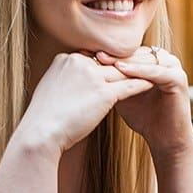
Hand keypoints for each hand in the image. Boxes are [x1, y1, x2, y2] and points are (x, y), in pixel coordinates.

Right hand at [17, 52, 154, 153]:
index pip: (93, 58)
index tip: (119, 65)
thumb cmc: (43, 119)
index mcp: (65, 59)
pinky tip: (152, 84)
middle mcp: (78, 62)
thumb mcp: (51, 90)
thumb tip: (74, 83)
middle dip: (126, 64)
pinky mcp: (103, 93)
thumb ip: (65, 80)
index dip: (108, 63)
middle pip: (109, 61)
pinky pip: (128, 85)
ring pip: (121, 71)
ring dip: (138, 71)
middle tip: (142, 65)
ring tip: (152, 72)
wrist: (40, 134)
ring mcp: (91, 76)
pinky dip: (142, 84)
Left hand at [99, 46, 192, 157]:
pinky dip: (139, 70)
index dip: (110, 53)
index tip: (88, 53)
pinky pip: (156, 71)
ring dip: (125, 60)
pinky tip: (121, 69)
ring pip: (146, 60)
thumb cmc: (143, 117)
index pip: (130, 52)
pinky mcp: (179, 78)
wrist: (164, 138)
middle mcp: (166, 60)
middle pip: (137, 53)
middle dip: (116, 55)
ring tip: (105, 59)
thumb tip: (85, 68)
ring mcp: (174, 68)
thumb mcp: (122, 94)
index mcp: (154, 61)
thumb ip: (112, 80)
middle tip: (95, 53)